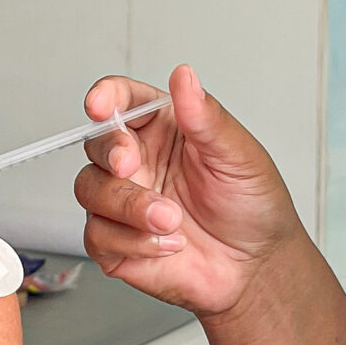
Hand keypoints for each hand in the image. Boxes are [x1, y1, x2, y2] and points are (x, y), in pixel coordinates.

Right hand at [74, 66, 306, 319]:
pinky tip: (169, 245)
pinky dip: (133, 241)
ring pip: (90, 189)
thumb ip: (206, 117)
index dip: (105, 97)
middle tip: (130, 165)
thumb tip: (184, 76)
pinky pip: (97, 234)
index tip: (99, 105)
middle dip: (110, 152)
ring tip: (172, 220)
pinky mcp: (116, 242)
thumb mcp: (239, 156)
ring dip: (128, 205)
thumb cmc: (252, 206)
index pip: (122, 101)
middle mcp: (138, 162)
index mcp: (163, 130)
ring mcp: (123, 202)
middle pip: (96, 143)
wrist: (255, 268)